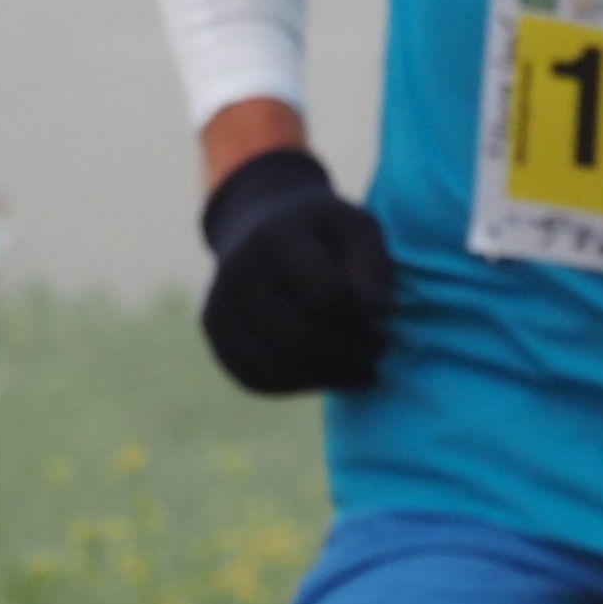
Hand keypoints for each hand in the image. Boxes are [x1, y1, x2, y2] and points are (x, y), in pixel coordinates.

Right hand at [200, 148, 394, 395]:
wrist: (258, 220)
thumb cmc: (321, 228)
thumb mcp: (356, 225)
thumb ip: (371, 264)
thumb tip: (379, 312)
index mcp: (275, 238)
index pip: (324, 295)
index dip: (361, 317)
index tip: (386, 321)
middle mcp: (237, 273)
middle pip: (296, 337)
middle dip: (347, 354)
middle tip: (377, 353)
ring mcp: (219, 307)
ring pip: (275, 366)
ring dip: (327, 377)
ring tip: (360, 369)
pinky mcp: (216, 334)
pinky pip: (256, 377)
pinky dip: (299, 383)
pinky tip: (327, 371)